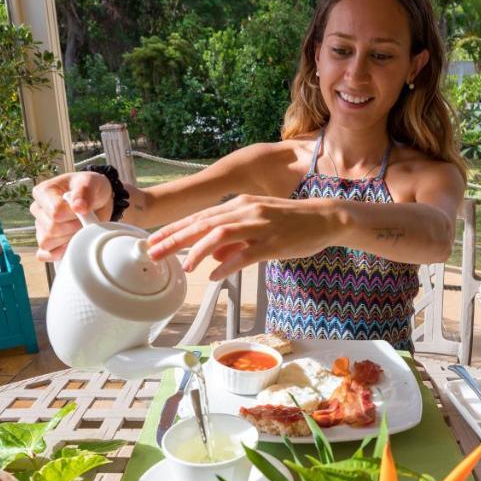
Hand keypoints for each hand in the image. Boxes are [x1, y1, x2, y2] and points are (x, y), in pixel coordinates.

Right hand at [30, 171, 114, 261]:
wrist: (97, 200)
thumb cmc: (90, 188)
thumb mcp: (91, 182)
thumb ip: (84, 192)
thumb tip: (77, 207)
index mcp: (43, 192)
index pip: (55, 213)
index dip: (73, 216)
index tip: (83, 210)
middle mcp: (37, 209)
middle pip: (51, 229)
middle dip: (73, 228)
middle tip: (84, 219)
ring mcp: (40, 226)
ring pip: (47, 243)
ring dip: (67, 240)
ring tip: (78, 228)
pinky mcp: (46, 242)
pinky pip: (44, 254)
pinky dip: (58, 253)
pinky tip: (70, 244)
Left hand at [147, 195, 341, 279]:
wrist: (326, 218)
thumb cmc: (291, 223)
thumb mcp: (257, 226)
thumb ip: (233, 241)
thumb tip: (211, 259)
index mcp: (240, 205)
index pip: (200, 216)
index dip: (175, 229)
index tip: (153, 240)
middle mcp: (246, 211)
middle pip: (203, 224)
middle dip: (175, 239)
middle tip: (154, 252)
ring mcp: (260, 225)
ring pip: (221, 235)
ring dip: (199, 251)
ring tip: (184, 266)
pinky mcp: (274, 242)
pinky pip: (246, 254)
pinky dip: (228, 265)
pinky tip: (215, 275)